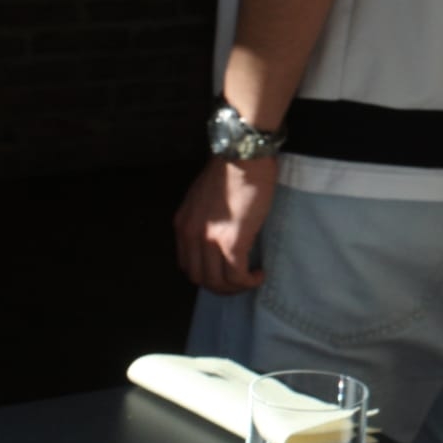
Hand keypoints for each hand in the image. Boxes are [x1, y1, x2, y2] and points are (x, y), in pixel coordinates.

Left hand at [174, 155, 277, 293]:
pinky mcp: (232, 242)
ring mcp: (210, 241)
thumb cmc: (230, 169)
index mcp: (183, 225)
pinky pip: (237, 275)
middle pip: (200, 278)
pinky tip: (259, 274)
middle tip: (240, 281)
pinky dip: (248, 281)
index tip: (224, 271)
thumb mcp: (203, 196)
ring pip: (218, 282)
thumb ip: (205, 218)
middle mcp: (191, 236)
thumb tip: (220, 232)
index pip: (187, 264)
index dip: (207, 274)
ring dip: (236, 287)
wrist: (242, 155)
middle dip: (221, 286)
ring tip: (251, 278)